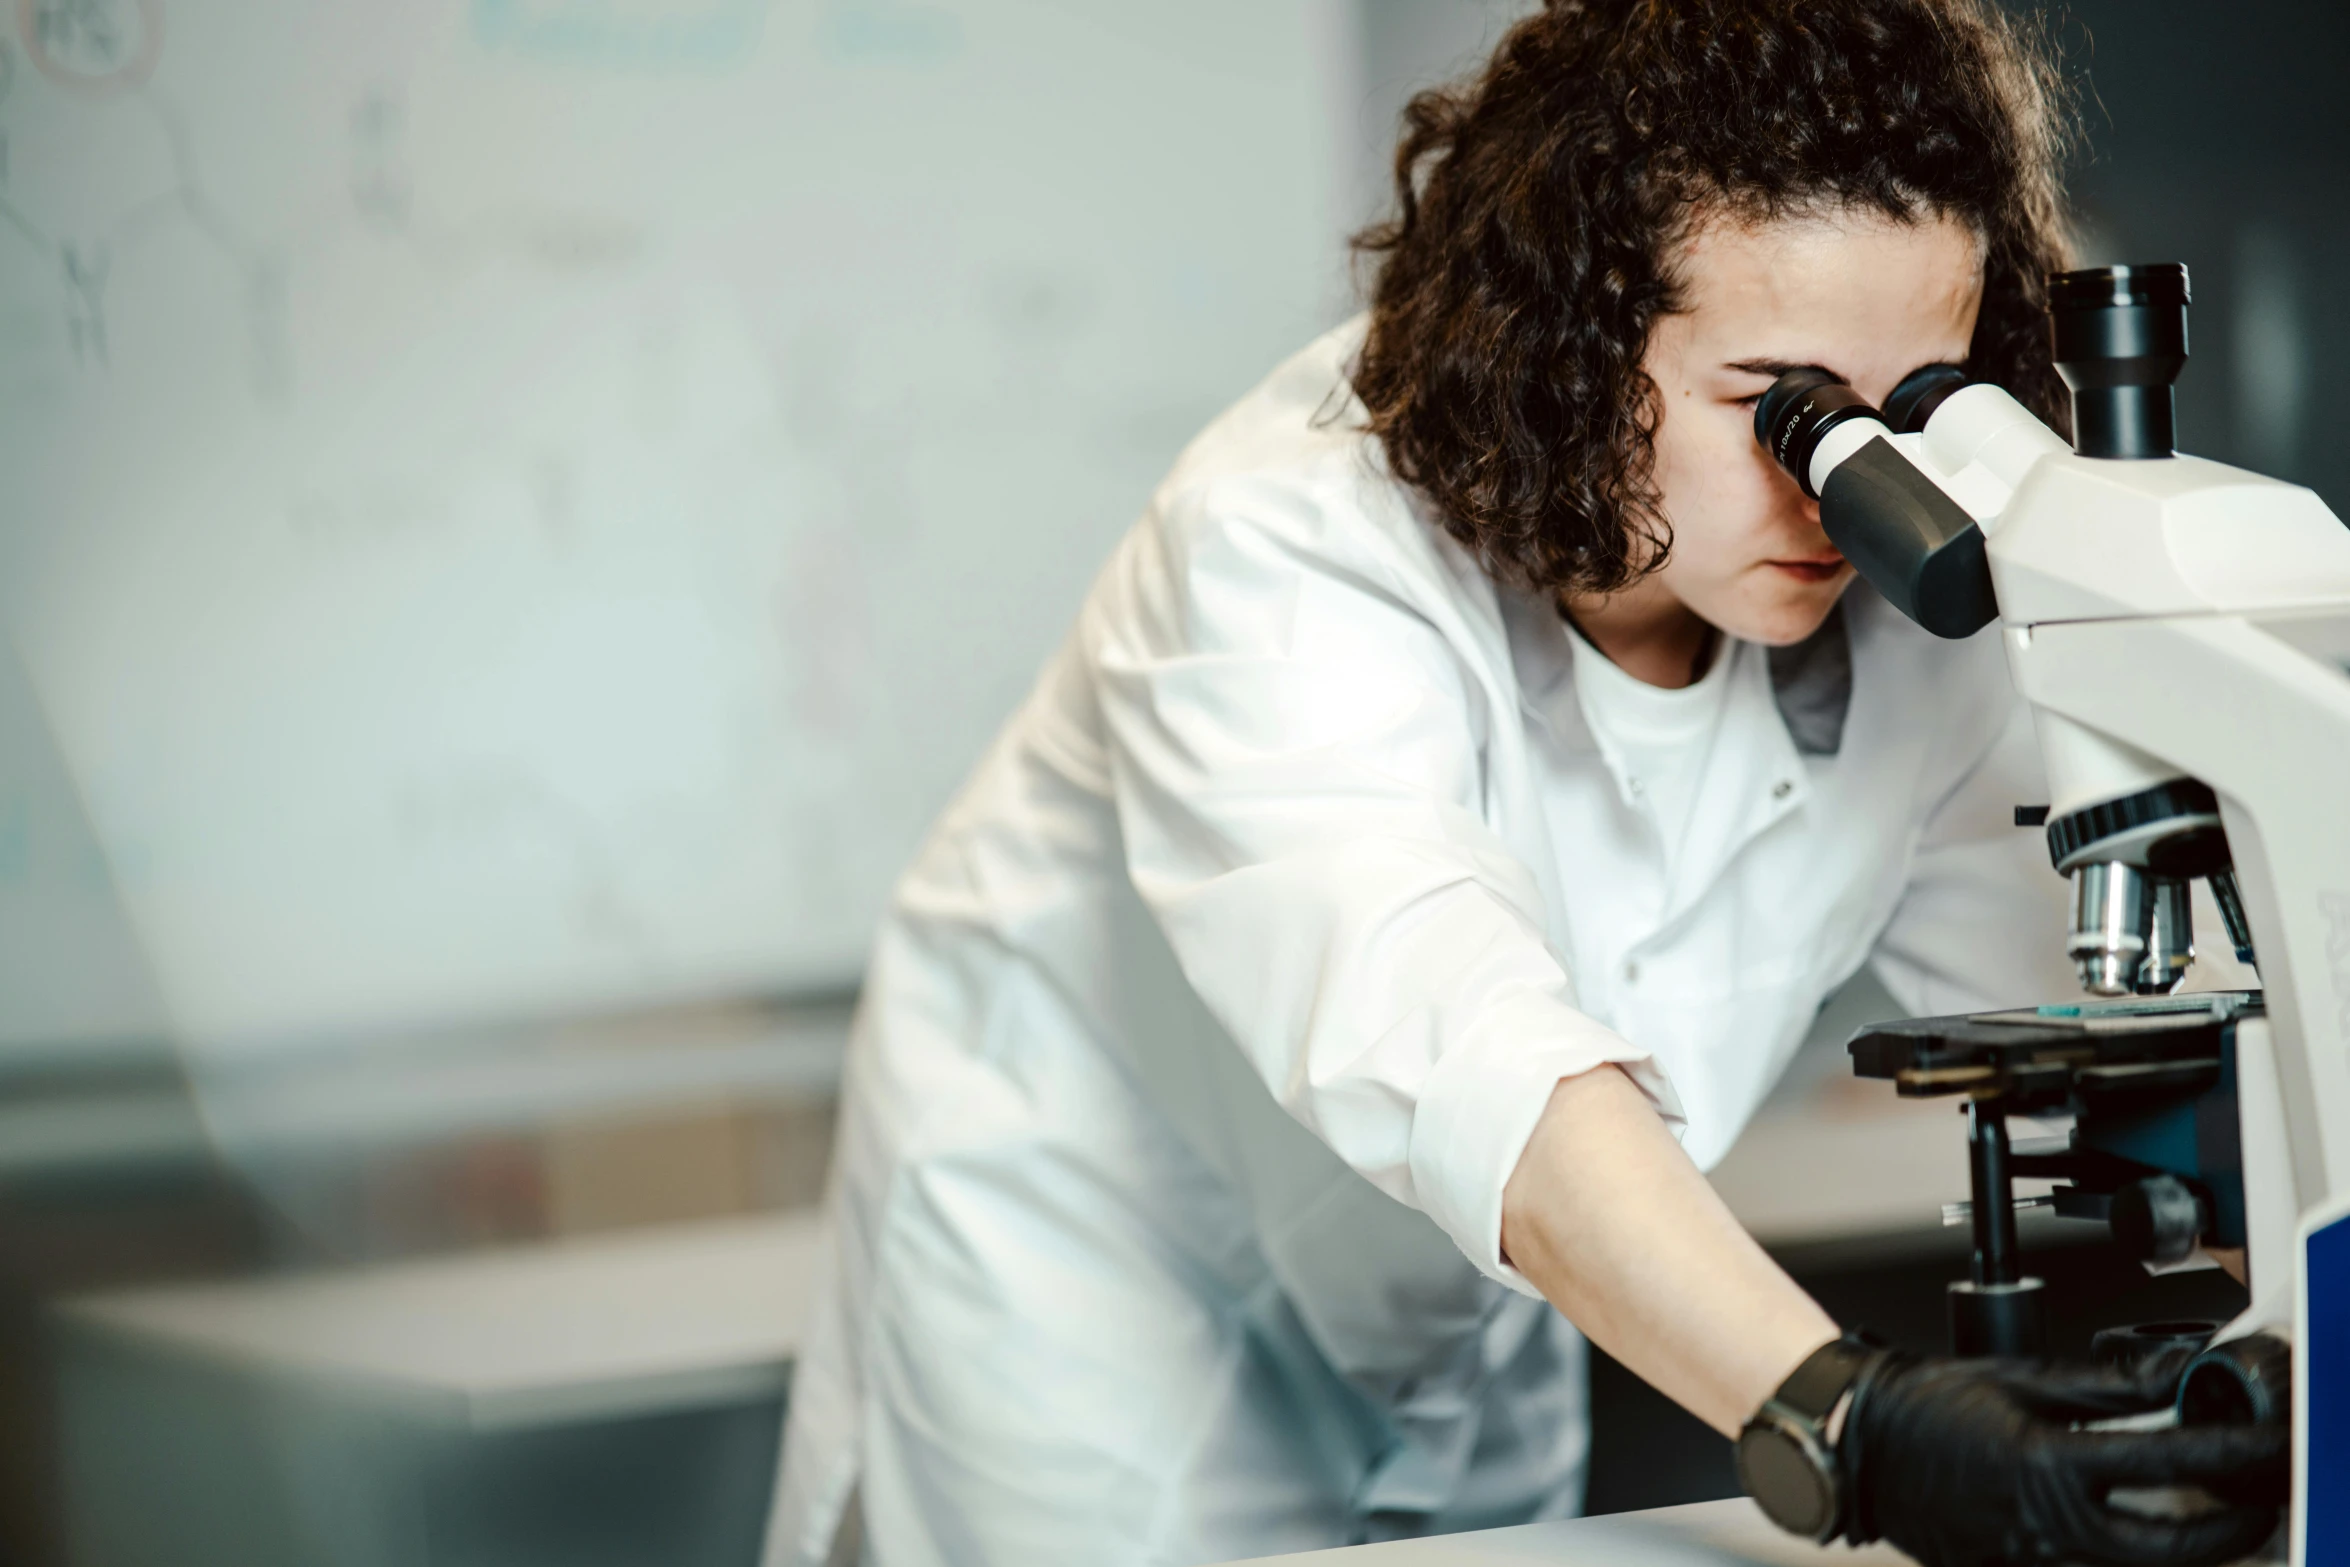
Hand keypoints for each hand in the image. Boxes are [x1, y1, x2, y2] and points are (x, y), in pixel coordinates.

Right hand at [1841, 1350, 2286, 1566]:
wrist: (1856, 1441)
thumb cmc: (1924, 1404)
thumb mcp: (2020, 1380)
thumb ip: (2104, 1389)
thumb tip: (2171, 1380)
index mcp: (2050, 1465)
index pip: (2171, 1464)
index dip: (2232, 1455)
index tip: (2264, 1447)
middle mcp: (2046, 1526)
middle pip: (2172, 1549)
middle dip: (2229, 1530)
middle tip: (2254, 1503)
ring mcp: (2028, 1561)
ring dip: (2179, 1553)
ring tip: (2206, 1525)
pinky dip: (2117, 1560)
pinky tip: (2127, 1538)